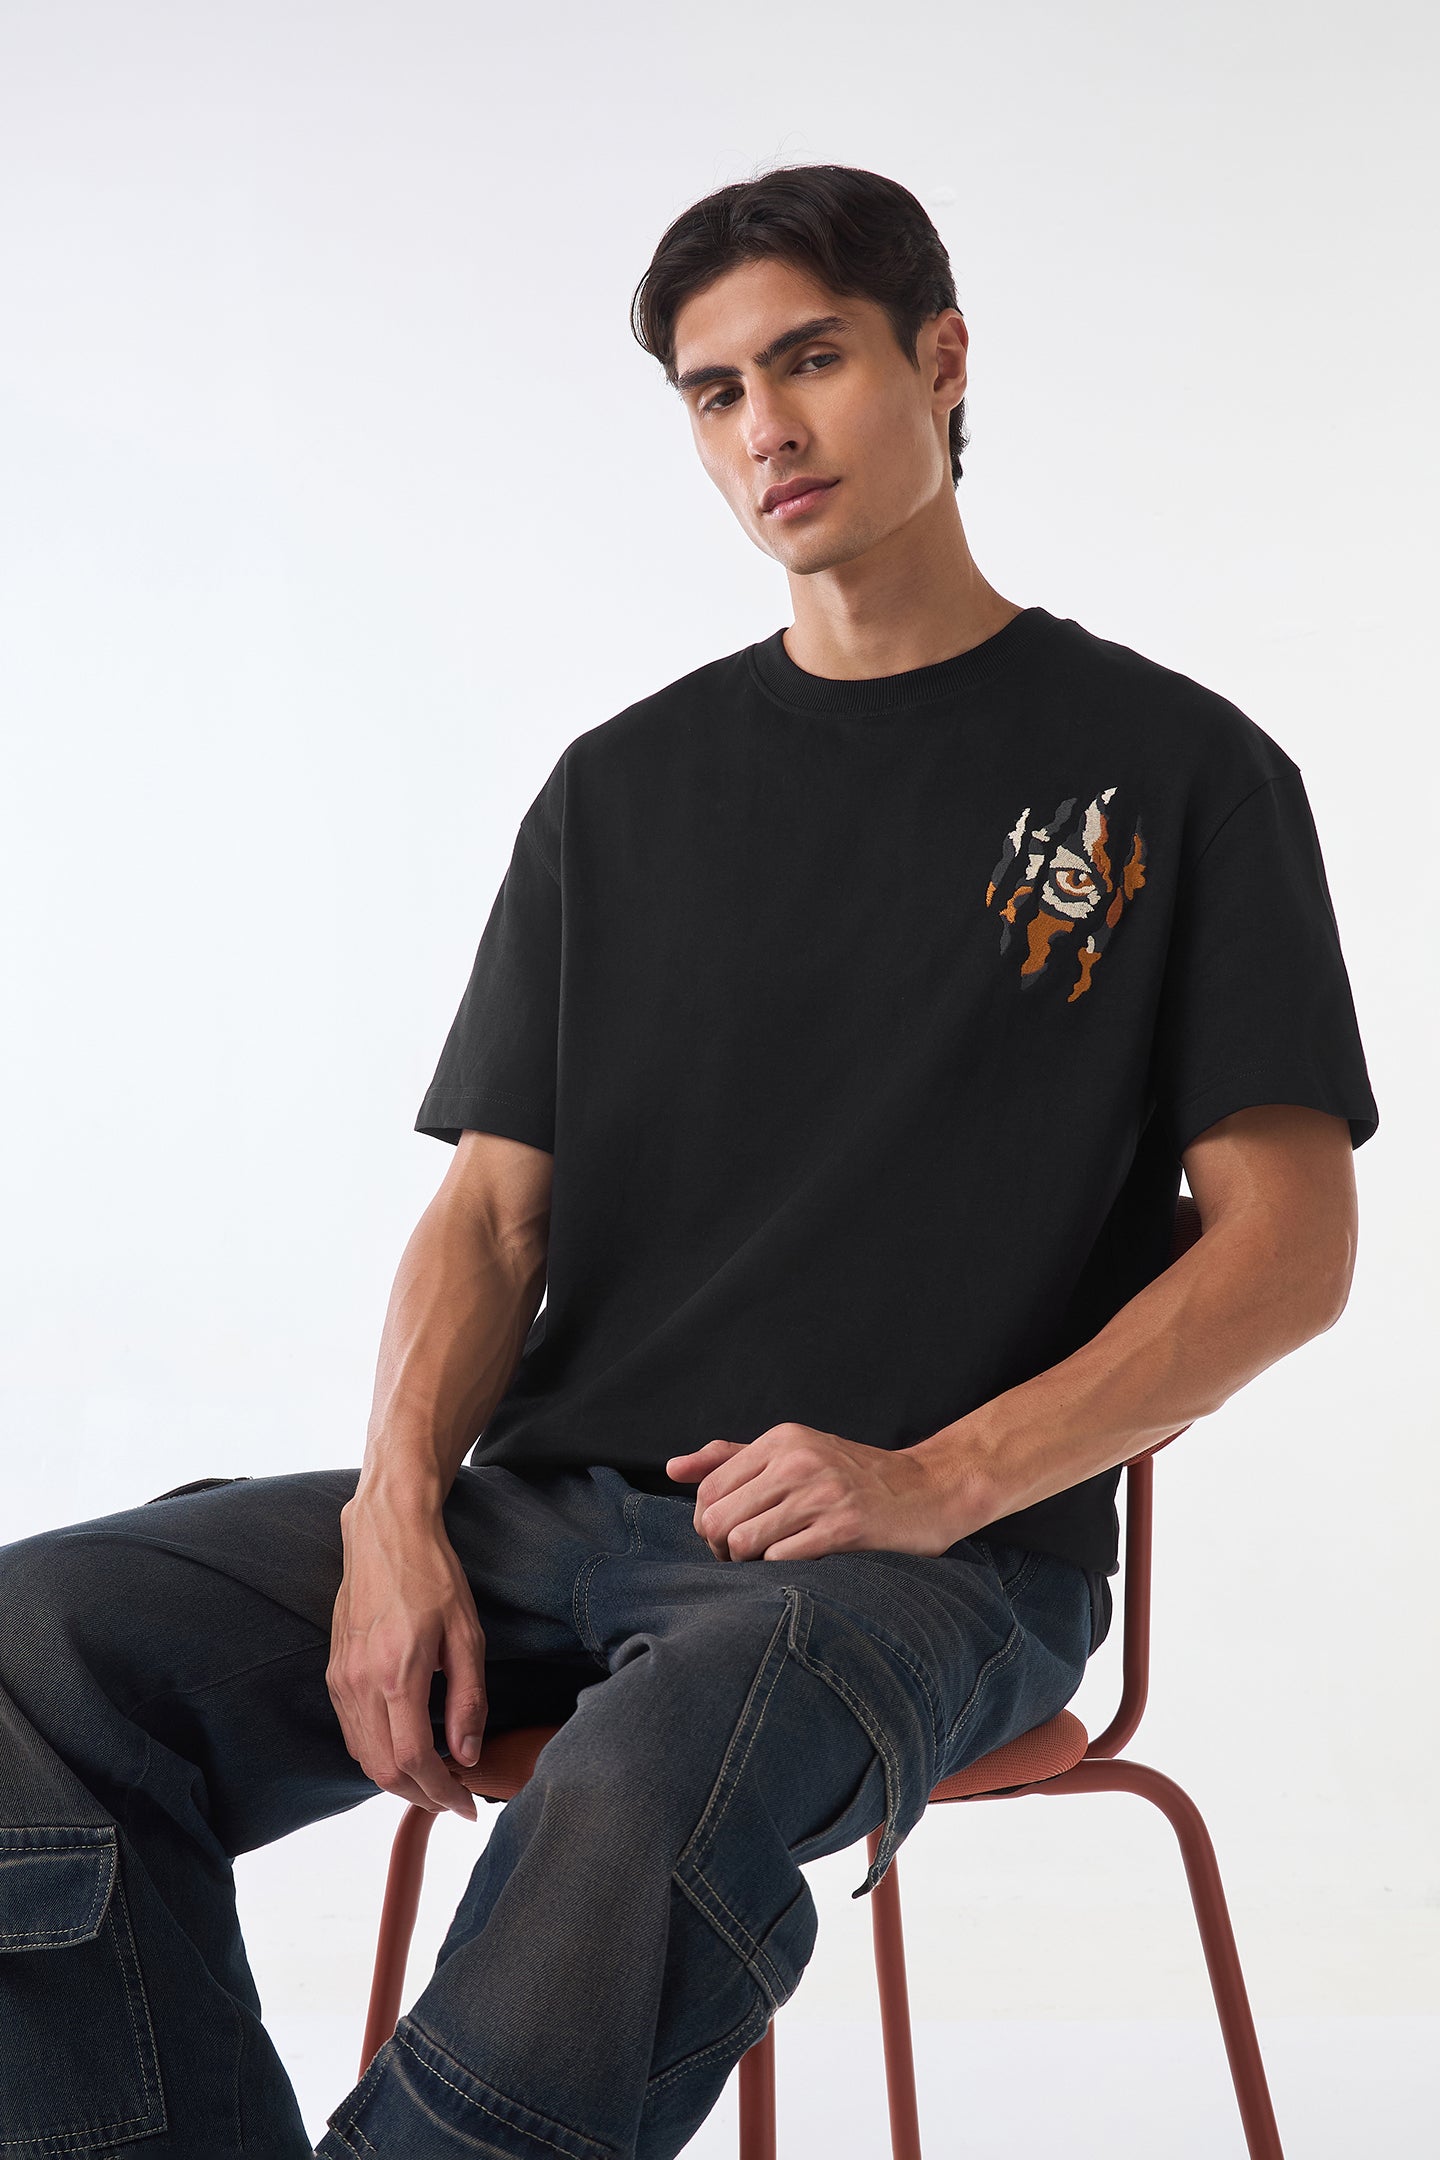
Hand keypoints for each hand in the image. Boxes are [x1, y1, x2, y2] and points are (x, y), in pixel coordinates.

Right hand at [326, 1488, 486, 1817]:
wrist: (386, 1534)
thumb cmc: (432, 1576)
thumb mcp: (467, 1634)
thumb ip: (468, 1700)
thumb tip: (467, 1755)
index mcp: (397, 1674)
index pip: (415, 1760)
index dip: (443, 1793)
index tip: (467, 1805)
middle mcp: (360, 1683)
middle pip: (384, 1771)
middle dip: (422, 1796)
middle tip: (456, 1798)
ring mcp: (341, 1680)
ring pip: (364, 1758)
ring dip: (399, 1780)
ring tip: (437, 1778)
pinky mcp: (334, 1673)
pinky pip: (353, 1733)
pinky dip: (379, 1755)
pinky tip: (407, 1748)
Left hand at [664, 1423, 955, 1561]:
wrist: (931, 1489)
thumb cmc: (857, 1476)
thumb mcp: (796, 1452)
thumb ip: (733, 1458)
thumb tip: (672, 1469)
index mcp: (783, 1440)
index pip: (709, 1488)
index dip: (707, 1522)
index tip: (725, 1537)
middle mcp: (798, 1461)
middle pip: (718, 1518)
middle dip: (720, 1548)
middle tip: (740, 1558)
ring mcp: (822, 1494)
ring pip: (744, 1542)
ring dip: (748, 1565)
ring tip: (769, 1562)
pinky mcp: (844, 1528)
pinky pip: (781, 1560)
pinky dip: (780, 1571)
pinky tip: (799, 1565)